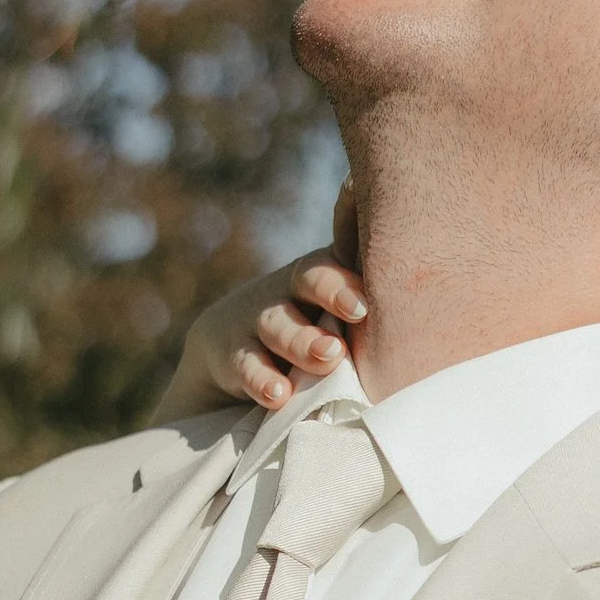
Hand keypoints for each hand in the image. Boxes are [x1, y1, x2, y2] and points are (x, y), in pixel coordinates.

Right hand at [164, 205, 364, 418]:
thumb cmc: (304, 330)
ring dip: (303, 340)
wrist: (229, 356)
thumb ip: (358, 286)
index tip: (368, 298)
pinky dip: (262, 379)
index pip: (339, 260)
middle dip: (332, 293)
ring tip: (329, 357)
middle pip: (310, 281)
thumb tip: (370, 205)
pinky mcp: (228, 354)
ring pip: (279, 326)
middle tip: (357, 311)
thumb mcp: (332, 308)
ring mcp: (254, 320)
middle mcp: (287, 290)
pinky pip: (246, 366)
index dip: (350, 274)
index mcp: (320, 275)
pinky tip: (278, 394)